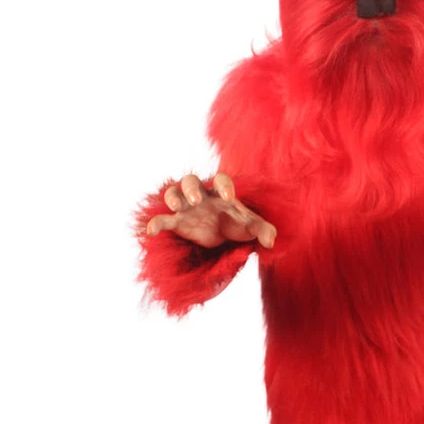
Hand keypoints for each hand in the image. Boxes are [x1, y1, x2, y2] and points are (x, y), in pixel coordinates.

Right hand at [146, 173, 276, 249]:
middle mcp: (202, 196)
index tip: (229, 197)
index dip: (224, 185)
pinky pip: (164, 220)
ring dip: (172, 198)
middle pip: (190, 181)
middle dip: (191, 187)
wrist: (224, 238)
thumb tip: (271, 242)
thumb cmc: (238, 225)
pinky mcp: (178, 222)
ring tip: (175, 207)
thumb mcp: (252, 228)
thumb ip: (265, 231)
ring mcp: (187, 208)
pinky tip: (152, 231)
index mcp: (221, 193)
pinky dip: (156, 223)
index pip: (220, 180)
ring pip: (174, 193)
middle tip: (195, 198)